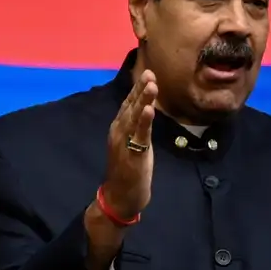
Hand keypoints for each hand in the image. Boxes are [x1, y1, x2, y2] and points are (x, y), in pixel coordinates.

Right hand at [101, 70, 157, 219]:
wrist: (120, 197)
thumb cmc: (129, 172)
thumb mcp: (135, 144)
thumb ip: (138, 128)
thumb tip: (146, 111)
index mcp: (119, 129)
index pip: (128, 105)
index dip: (137, 90)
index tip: (148, 74)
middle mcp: (119, 132)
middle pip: (131, 107)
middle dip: (140, 89)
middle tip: (150, 72)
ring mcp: (124, 143)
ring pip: (134, 117)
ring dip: (143, 100)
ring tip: (152, 85)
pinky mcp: (133, 154)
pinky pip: (140, 135)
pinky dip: (144, 121)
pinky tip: (150, 109)